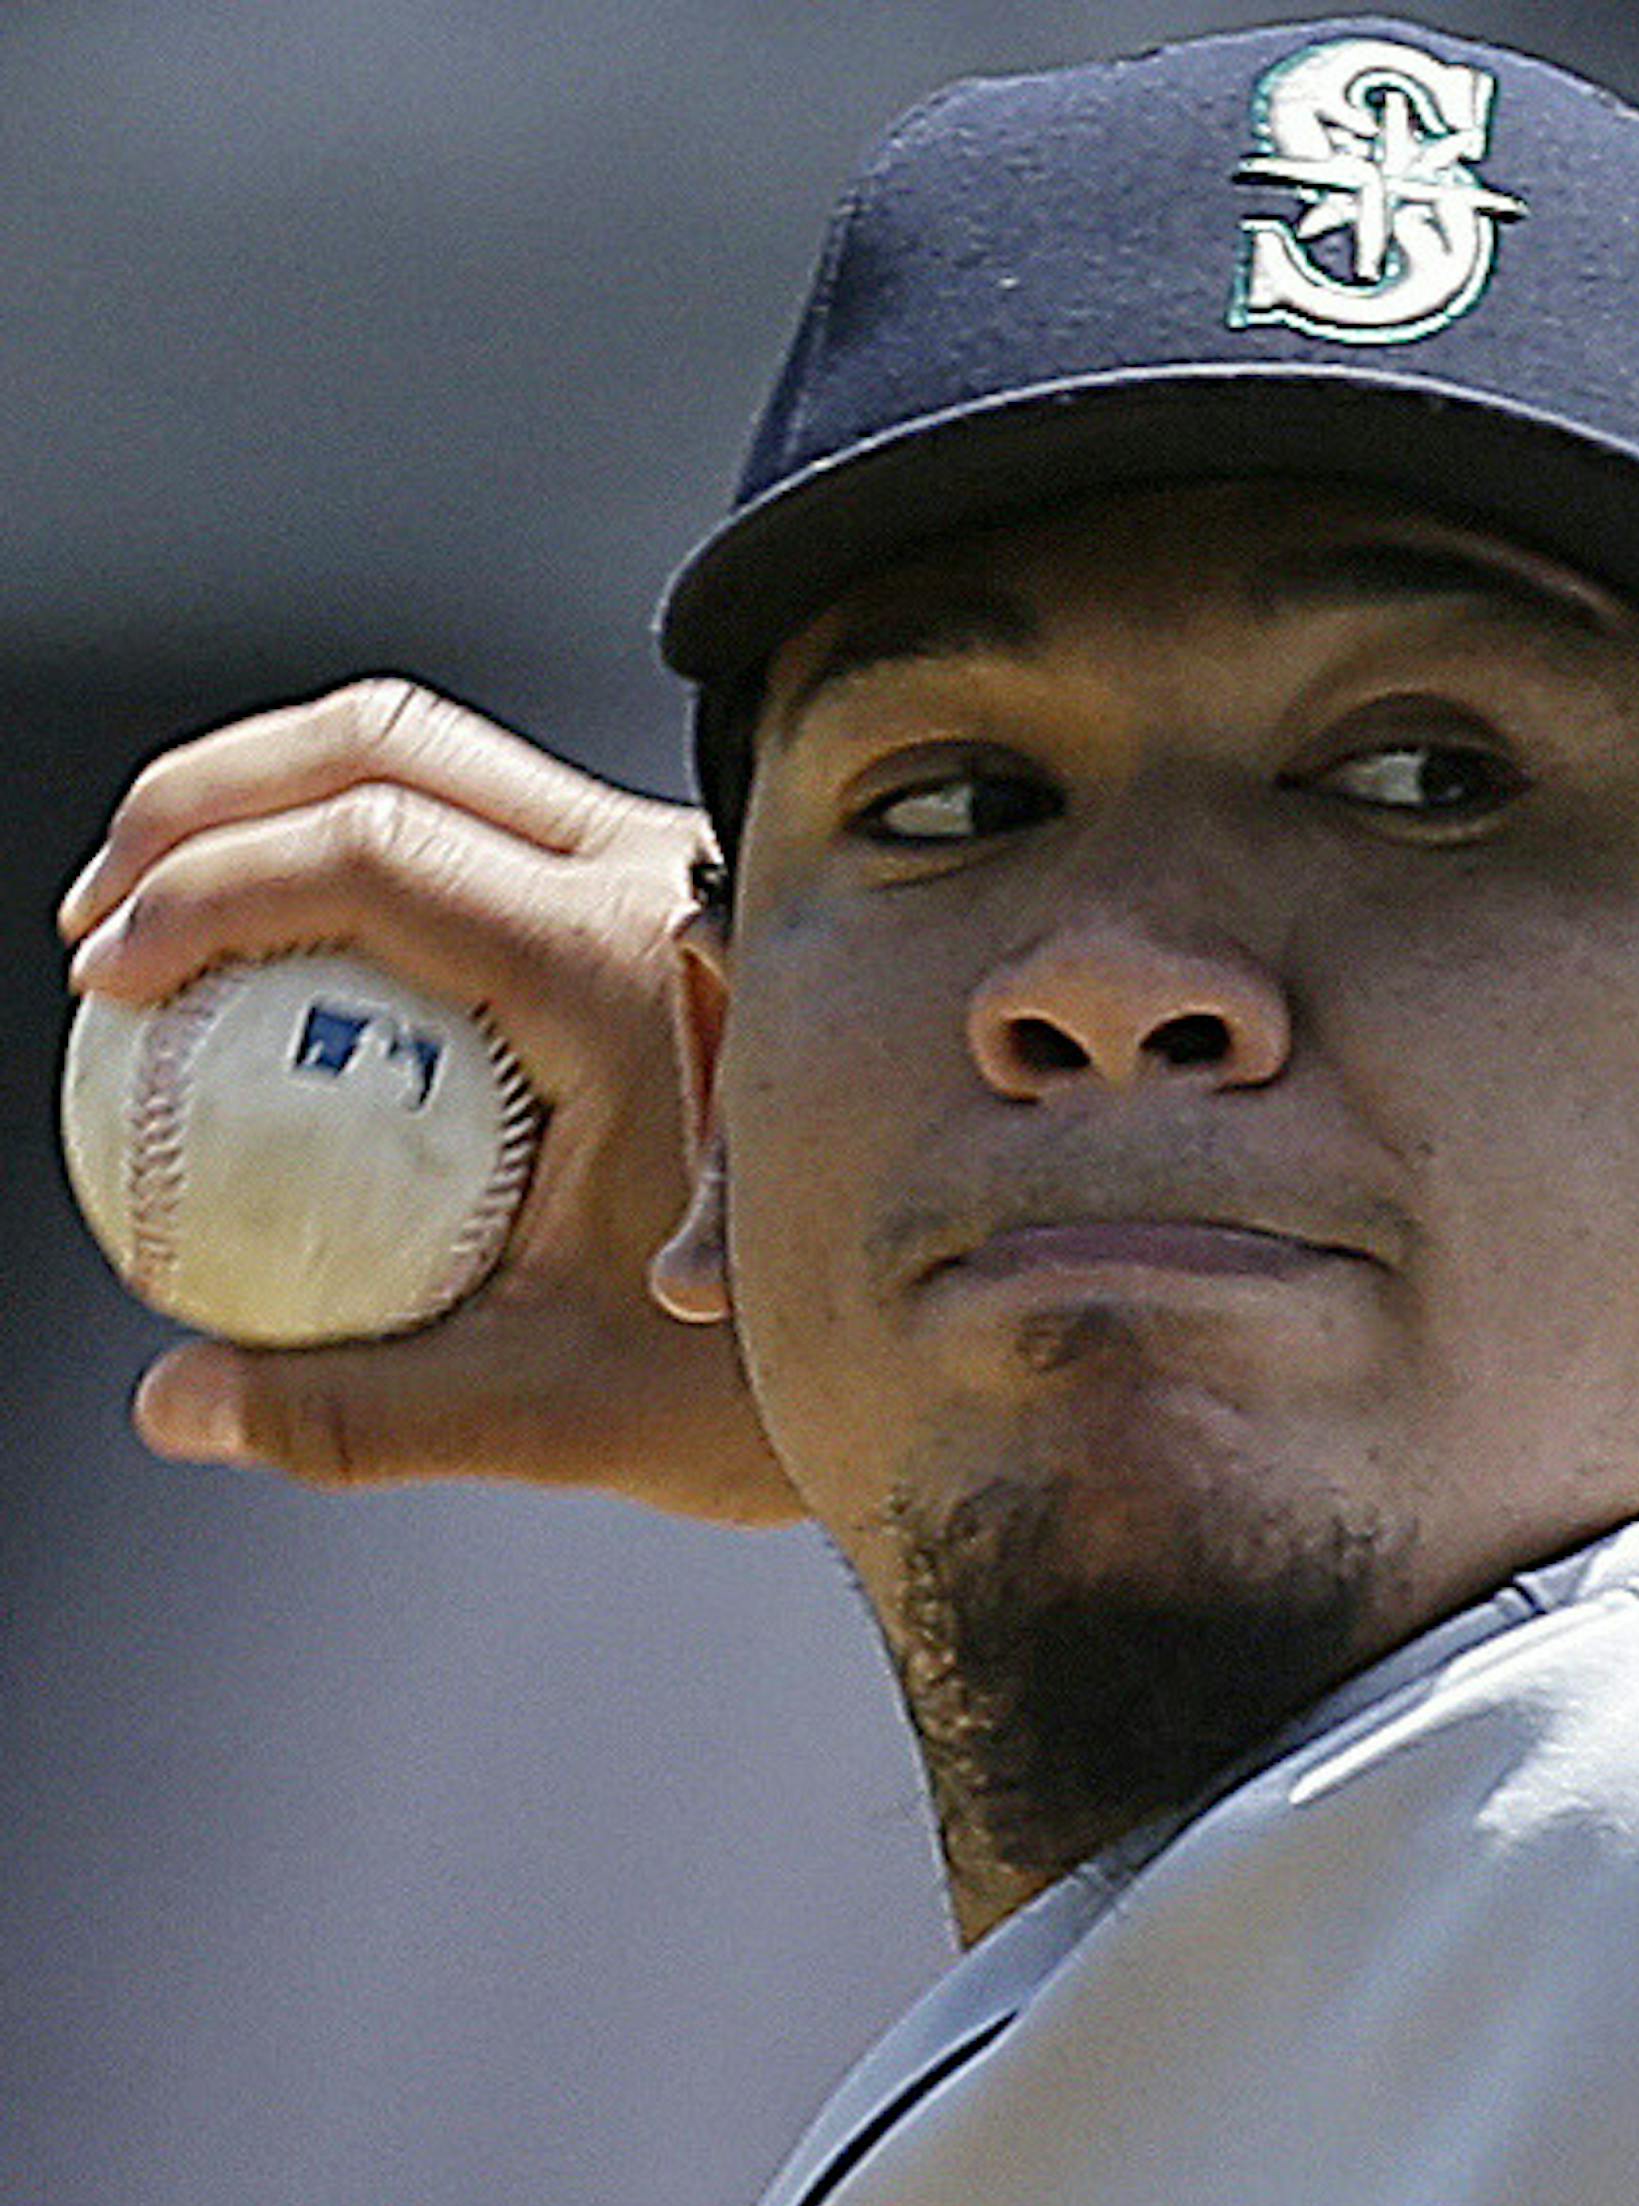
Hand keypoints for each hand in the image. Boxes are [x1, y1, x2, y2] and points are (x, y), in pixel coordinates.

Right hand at [58, 677, 800, 1525]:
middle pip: (386, 743)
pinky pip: (482, 819)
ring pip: (438, 756)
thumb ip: (364, 1414)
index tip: (106, 976)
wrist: (922, 1310)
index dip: (204, 884)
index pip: (374, 847)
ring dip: (276, 804)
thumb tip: (174, 1406)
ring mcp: (659, 868)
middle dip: (205, 799)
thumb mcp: (560, 1406)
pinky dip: (356, 848)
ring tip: (170, 927)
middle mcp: (648, 877)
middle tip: (101, 921)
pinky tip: (296, 968)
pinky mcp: (658, 892)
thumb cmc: (765, 1365)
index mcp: (621, 963)